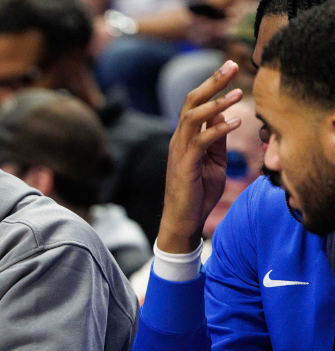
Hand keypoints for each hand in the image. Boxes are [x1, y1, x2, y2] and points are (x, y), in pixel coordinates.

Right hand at [159, 60, 242, 253]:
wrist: (183, 219)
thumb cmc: (198, 192)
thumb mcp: (214, 160)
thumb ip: (216, 138)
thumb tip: (225, 114)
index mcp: (186, 137)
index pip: (196, 102)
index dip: (213, 83)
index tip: (230, 65)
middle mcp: (179, 139)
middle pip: (191, 102)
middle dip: (212, 82)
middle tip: (231, 64)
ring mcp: (180, 151)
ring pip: (193, 118)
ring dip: (216, 103)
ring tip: (237, 93)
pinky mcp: (185, 165)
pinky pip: (200, 142)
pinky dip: (217, 130)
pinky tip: (235, 122)